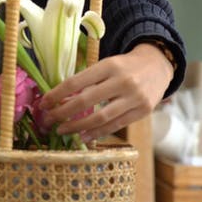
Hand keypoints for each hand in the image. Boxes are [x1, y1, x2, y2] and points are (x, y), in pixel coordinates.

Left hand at [39, 43, 174, 140]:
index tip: (43, 103)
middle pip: (86, 101)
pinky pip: (116, 125)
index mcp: (109, 65)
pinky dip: (98, 133)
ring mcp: (134, 97)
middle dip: (63, 113)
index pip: (76, 82)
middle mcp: (122, 81)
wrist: (158, 65)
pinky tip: (83, 136)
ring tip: (62, 131)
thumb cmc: (125, 66)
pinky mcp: (143, 111)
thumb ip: (88, 80)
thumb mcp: (107, 64)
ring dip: (78, 126)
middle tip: (48, 120)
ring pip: (101, 117)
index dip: (57, 94)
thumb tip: (60, 99)